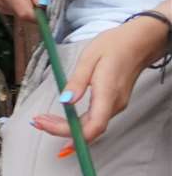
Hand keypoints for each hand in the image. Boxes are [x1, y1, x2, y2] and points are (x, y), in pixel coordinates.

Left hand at [36, 16, 169, 142]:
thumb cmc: (114, 46)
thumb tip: (65, 102)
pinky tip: (61, 117)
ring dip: (66, 126)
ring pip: (91, 126)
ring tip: (43, 119)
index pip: (93, 126)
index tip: (46, 127)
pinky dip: (76, 122)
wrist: (139, 42)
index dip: (70, 133)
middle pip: (89, 130)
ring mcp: (116, 105)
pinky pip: (94, 120)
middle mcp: (115, 104)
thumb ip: (77, 81)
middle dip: (60, 129)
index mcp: (108, 93)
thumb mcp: (89, 57)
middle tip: (36, 121)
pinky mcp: (113, 103)